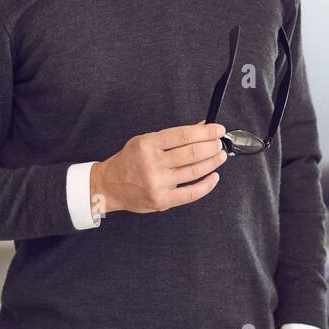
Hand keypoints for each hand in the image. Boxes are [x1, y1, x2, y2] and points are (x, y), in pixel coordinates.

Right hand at [90, 120, 227, 215]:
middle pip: (191, 152)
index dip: (205, 132)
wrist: (109, 186)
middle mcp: (152, 163)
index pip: (183, 135)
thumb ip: (172, 136)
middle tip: (219, 143)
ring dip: (212, 162)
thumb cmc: (129, 161)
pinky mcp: (162, 200)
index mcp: (147, 144)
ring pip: (194, 171)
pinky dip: (206, 185)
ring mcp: (158, 183)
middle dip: (211, 146)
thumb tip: (200, 127)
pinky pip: (191, 193)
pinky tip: (214, 177)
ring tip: (220, 156)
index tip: (217, 130)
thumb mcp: (145, 140)